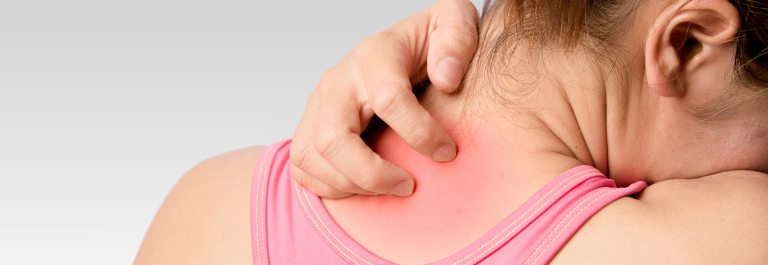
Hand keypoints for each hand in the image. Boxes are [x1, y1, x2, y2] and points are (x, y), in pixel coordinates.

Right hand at [290, 0, 478, 197]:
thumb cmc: (428, 44)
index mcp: (375, 55)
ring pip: (311, 156)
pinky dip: (329, 186)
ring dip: (352, 183)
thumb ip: (457, 39)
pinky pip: (302, 166)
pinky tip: (365, 186)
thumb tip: (446, 78)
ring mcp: (318, 105)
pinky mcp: (309, 127)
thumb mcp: (454, 22)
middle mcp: (338, 80)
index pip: (388, 98)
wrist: (402, 51)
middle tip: (409, 185)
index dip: (420, 133)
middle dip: (373, 173)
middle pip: (333, 138)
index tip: (446, 151)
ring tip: (389, 187)